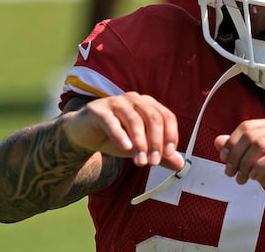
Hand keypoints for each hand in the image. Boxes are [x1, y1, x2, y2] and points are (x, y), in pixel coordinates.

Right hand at [63, 92, 184, 170]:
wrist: (84, 134)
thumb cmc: (115, 137)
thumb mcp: (140, 147)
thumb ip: (159, 154)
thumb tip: (181, 164)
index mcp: (148, 104)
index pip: (166, 116)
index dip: (171, 135)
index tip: (170, 155)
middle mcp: (134, 99)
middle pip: (153, 118)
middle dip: (156, 142)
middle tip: (153, 162)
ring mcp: (116, 102)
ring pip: (134, 120)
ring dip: (140, 143)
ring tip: (140, 161)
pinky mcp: (98, 110)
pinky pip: (112, 122)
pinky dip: (120, 135)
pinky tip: (126, 148)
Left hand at [214, 118, 264, 209]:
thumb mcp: (254, 163)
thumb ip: (238, 150)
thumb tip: (217, 140)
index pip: (246, 127)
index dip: (231, 142)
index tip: (223, 160)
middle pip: (251, 134)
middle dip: (236, 154)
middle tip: (230, 172)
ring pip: (260, 144)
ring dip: (245, 163)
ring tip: (241, 178)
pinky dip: (259, 167)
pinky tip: (253, 177)